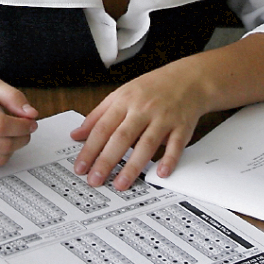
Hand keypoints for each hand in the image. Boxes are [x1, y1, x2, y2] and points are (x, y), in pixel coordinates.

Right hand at [0, 75, 37, 166]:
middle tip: (26, 128)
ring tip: (11, 133)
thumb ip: (13, 96)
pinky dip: (0, 153)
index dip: (22, 126)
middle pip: (2, 145)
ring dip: (13, 147)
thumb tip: (32, 114)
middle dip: (22, 138)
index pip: (0, 125)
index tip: (32, 122)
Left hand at [70, 63, 209, 189]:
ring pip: (147, 143)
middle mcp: (143, 109)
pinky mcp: (182, 126)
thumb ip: (98, 115)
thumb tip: (76, 134)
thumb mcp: (121, 94)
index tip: (81, 167)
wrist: (187, 79)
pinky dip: (169, 159)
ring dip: (133, 166)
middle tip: (95, 180)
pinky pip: (176, 145)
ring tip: (120, 184)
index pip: (103, 127)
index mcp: (125, 101)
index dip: (90, 148)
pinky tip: (160, 173)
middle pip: (122, 137)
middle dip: (106, 160)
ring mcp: (163, 117)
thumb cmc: (152, 88)